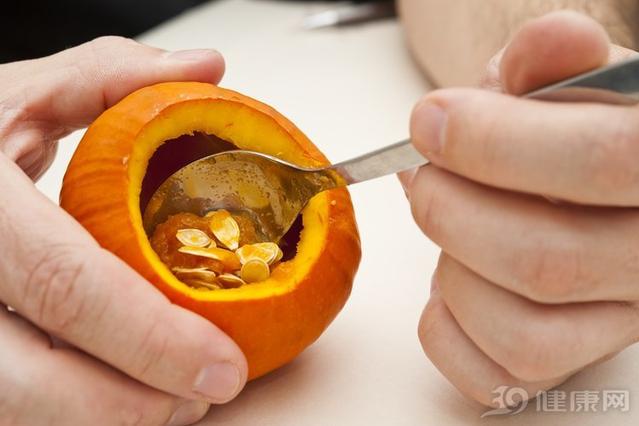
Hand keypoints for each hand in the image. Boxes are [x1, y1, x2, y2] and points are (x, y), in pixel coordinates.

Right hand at [0, 37, 247, 424]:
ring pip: (16, 408)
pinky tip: (121, 389)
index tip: (224, 365)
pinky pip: (9, 405)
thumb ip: (111, 76)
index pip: (66, 285)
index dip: (151, 338)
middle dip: (132, 404)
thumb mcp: (19, 93)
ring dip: (108, 415)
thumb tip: (207, 68)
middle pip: (31, 381)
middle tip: (209, 393)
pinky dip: (74, 408)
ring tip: (176, 398)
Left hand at [402, 11, 638, 405]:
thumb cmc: (570, 129)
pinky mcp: (571, 363)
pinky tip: (454, 276)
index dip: (496, 142)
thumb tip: (551, 41)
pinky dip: (446, 327)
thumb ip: (557, 61)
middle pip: (544, 261)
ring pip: (519, 334)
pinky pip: (495, 376)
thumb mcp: (569, 79)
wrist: (580, 182)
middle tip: (422, 173)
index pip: (604, 161)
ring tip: (448, 221)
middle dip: (448, 209)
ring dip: (450, 269)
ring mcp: (618, 324)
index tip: (429, 122)